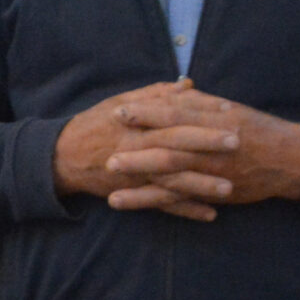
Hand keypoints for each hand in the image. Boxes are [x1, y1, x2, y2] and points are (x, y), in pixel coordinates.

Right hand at [53, 80, 214, 207]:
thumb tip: (188, 85)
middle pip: (176, 143)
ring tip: (229, 187)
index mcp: (136, 122)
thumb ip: (155, 94)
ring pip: (171, 178)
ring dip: (201, 184)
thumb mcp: (120, 102)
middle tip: (237, 142)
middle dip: (207, 143)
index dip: (201, 111)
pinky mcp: (132, 193)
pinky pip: (161, 204)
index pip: (173, 113)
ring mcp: (135, 172)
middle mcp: (136, 146)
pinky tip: (210, 214)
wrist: (62, 158)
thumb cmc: (94, 125)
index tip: (228, 110)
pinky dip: (185, 210)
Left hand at [104, 86, 299, 211]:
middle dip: (136, 144)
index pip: (176, 115)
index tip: (120, 109)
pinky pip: (174, 199)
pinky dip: (146, 201)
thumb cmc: (258, 130)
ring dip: (136, 173)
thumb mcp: (231, 110)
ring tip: (108, 171)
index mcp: (216, 121)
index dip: (147, 112)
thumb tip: (174, 88)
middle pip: (169, 144)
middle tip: (106, 142)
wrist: (290, 160)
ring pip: (169, 173)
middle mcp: (212, 146)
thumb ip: (200, 102)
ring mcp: (211, 172)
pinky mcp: (210, 192)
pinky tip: (120, 201)